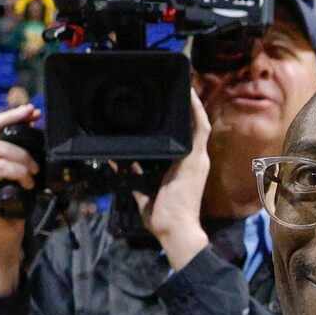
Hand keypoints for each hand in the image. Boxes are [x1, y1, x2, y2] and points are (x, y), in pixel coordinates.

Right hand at [0, 103, 39, 296]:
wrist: (2, 233)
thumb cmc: (8, 204)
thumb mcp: (15, 172)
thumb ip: (16, 152)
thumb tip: (33, 127)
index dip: (11, 116)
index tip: (32, 112)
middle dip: (15, 124)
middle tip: (37, 133)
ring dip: (22, 158)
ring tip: (33, 173)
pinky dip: (17, 172)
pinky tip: (27, 182)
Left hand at [144, 88, 214, 271]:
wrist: (176, 229)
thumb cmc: (163, 217)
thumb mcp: (143, 192)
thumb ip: (133, 177)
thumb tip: (117, 161)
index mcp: (185, 168)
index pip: (185, 139)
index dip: (182, 122)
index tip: (172, 106)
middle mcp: (194, 160)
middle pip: (193, 127)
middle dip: (188, 108)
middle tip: (178, 89)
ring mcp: (197, 158)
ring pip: (198, 123)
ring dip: (193, 104)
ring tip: (185, 85)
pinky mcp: (196, 158)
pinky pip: (199, 128)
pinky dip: (195, 111)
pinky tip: (189, 95)